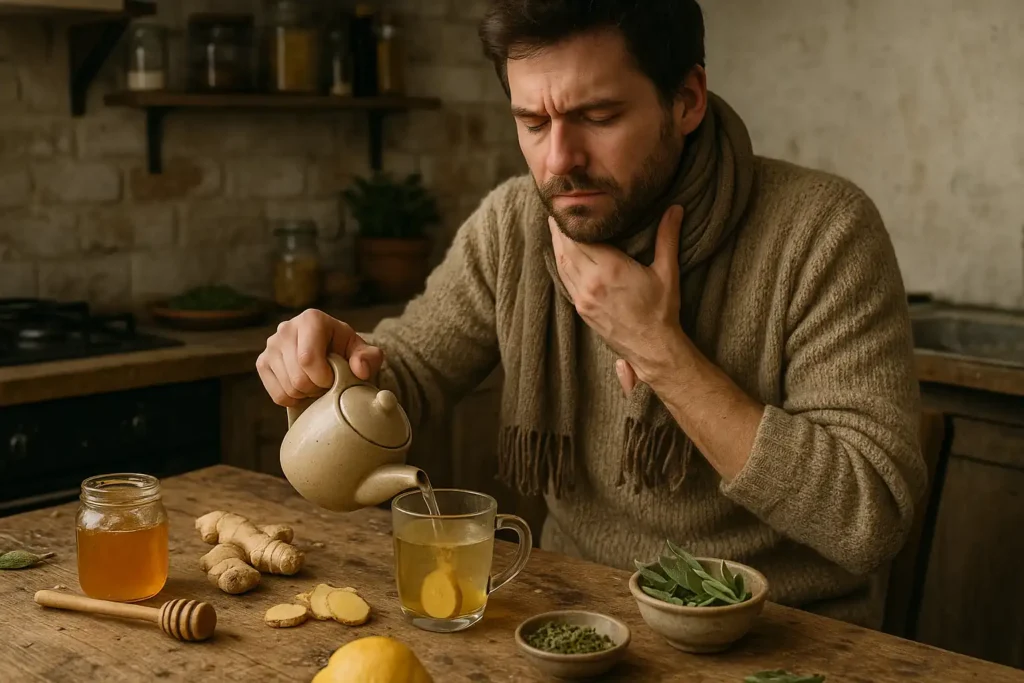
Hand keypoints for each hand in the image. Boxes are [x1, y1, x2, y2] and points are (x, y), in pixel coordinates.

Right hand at [256, 309, 383, 406]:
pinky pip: (277, 394)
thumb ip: (369, 358)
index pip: (307, 359)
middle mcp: (286, 328)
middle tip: (327, 383)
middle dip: (317, 388)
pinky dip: (294, 399)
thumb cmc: (347, 352)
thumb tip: (359, 370)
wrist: (330, 353)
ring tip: (317, 383)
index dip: (323, 377)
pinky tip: (304, 388)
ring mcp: (271, 346)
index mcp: (311, 319)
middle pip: (298, 377)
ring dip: (307, 394)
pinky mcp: (262, 362)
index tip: (334, 379)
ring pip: (288, 388)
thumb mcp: (364, 352)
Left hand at [549, 204, 684, 388]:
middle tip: (556, 213)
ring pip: (562, 265)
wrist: (652, 347)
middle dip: (560, 230)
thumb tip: (675, 208)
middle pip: (567, 249)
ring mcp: (583, 298)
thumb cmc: (661, 311)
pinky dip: (561, 265)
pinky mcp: (581, 309)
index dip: (574, 222)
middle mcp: (591, 282)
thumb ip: (667, 237)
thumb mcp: (667, 272)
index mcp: (611, 269)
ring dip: (557, 246)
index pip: (583, 238)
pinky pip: (565, 281)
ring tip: (555, 230)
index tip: (570, 207)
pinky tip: (562, 257)